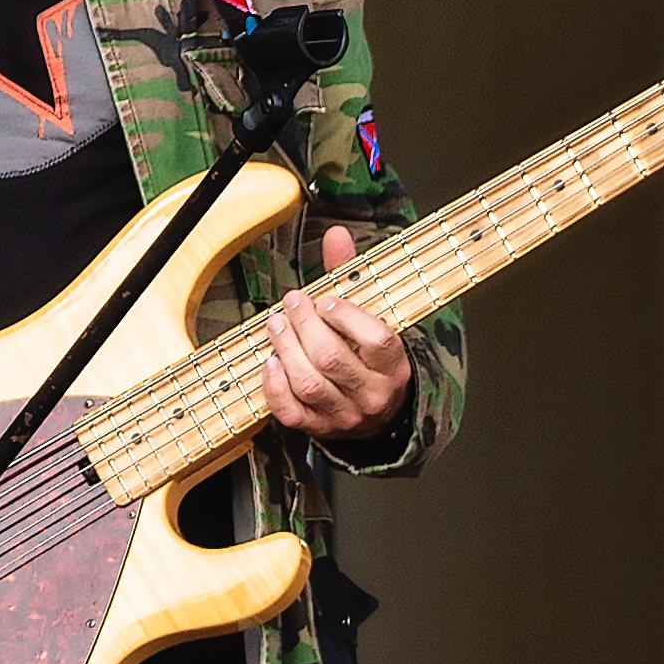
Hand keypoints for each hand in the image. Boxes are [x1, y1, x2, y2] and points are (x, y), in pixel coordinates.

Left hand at [260, 224, 412, 442]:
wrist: (378, 416)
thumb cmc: (369, 356)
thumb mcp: (370, 317)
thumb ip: (351, 276)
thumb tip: (334, 234)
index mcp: (394, 365)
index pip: (376, 339)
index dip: (346, 316)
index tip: (326, 300)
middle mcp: (374, 394)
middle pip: (332, 358)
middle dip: (304, 325)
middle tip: (291, 303)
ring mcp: (346, 416)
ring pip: (310, 384)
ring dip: (285, 349)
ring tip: (275, 324)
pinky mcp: (320, 430)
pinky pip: (292, 412)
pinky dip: (275, 387)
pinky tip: (268, 362)